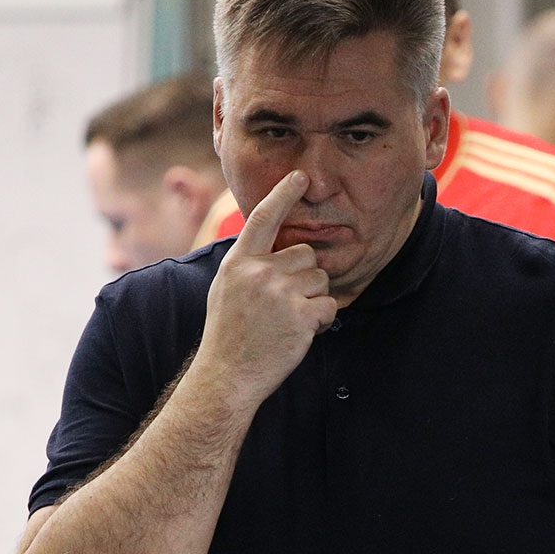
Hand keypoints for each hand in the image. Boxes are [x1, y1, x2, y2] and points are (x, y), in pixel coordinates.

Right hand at [192, 171, 335, 405]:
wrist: (226, 377)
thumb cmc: (227, 335)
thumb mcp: (226, 289)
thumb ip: (248, 264)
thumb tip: (270, 243)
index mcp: (238, 262)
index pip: (265, 217)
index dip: (284, 193)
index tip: (301, 176)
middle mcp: (259, 272)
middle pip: (306, 254)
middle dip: (305, 276)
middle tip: (285, 304)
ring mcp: (279, 294)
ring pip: (320, 279)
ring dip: (313, 299)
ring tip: (288, 321)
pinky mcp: (299, 316)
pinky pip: (329, 306)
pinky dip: (322, 320)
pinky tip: (301, 333)